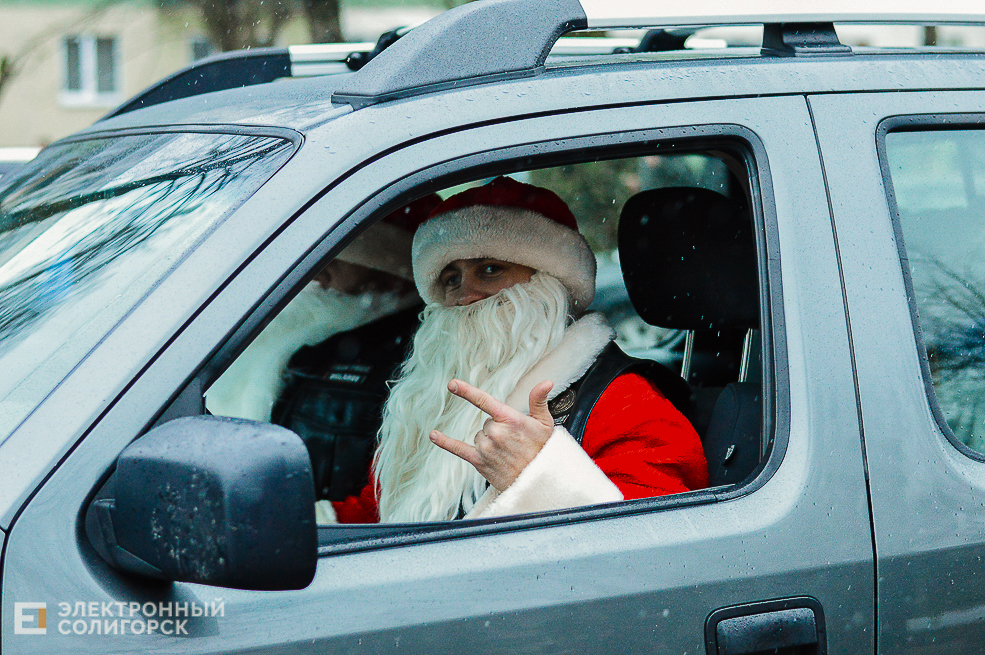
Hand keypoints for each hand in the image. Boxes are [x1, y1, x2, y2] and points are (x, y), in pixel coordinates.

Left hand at [429, 379, 554, 490]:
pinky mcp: (480, 462)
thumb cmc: (543, 450)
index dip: (466, 391)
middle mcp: (496, 432)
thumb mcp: (545, 423)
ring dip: (489, 442)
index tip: (451, 384)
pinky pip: (458, 449)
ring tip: (507, 453)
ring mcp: (486, 448)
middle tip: (514, 443)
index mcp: (510, 419)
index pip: (484, 401)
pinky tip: (433, 435)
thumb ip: (539, 400)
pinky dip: (445, 442)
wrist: (541, 481)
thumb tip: (546, 381)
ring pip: (479, 436)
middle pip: (486, 422)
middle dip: (498, 429)